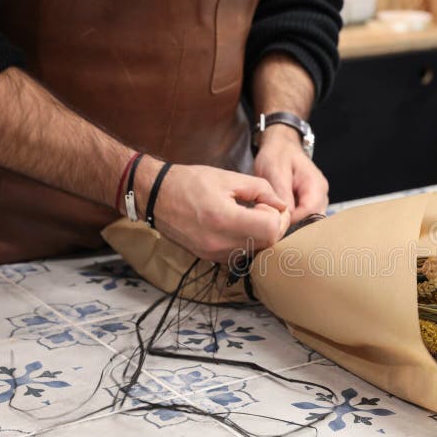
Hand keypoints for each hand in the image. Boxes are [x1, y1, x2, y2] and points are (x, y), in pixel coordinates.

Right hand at [135, 156, 290, 263]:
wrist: (154, 196)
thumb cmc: (189, 182)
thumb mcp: (228, 177)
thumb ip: (261, 190)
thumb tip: (282, 204)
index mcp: (224, 219)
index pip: (271, 229)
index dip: (278, 216)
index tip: (270, 203)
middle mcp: (219, 243)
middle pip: (267, 243)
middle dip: (273, 225)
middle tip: (262, 207)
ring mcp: (214, 254)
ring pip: (255, 251)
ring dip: (261, 234)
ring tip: (248, 214)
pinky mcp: (210, 258)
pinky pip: (240, 254)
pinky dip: (247, 241)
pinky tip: (237, 225)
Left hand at [253, 125, 328, 222]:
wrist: (281, 146)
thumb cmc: (277, 155)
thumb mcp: (275, 171)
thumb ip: (282, 193)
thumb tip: (287, 216)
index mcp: (316, 185)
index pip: (310, 213)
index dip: (292, 221)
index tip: (273, 222)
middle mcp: (321, 195)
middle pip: (312, 221)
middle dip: (293, 225)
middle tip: (273, 224)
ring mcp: (318, 200)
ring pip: (309, 222)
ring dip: (293, 224)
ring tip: (275, 219)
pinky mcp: (310, 203)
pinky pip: (305, 218)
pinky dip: (293, 220)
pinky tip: (280, 217)